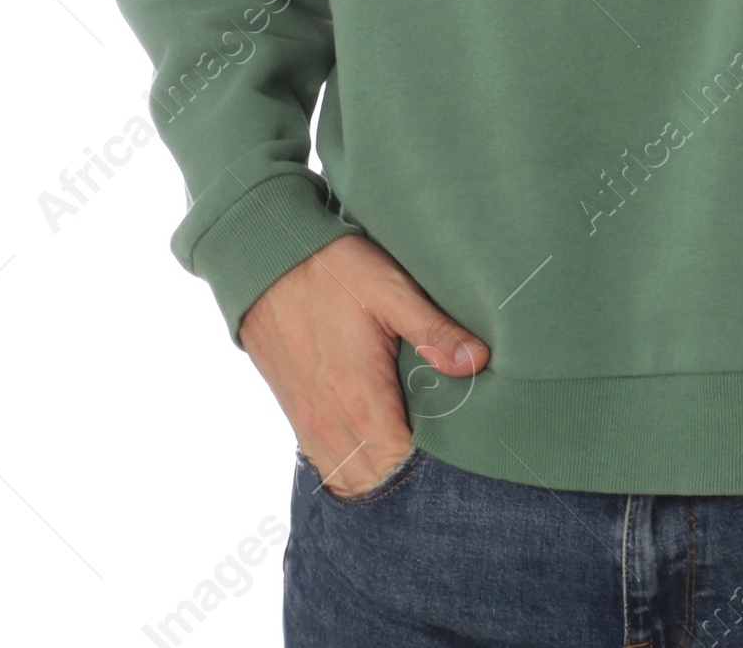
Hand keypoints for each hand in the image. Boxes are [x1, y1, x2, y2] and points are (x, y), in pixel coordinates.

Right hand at [239, 235, 489, 496]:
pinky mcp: (296, 414)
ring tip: (410, 447)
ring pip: (348, 479)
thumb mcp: (390, 288)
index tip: (456, 444)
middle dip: (408, 474)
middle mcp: (330, 422)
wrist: (264, 260)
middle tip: (440, 446)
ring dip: (379, 474)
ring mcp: (308, 422)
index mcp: (360, 398)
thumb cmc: (331, 270)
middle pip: (375, 482)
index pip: (399, 464)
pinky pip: (325, 463)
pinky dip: (352, 466)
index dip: (430, 463)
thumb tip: (477, 362)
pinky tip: (375, 442)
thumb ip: (433, 330)